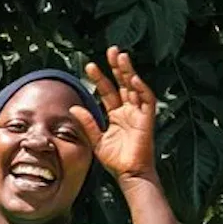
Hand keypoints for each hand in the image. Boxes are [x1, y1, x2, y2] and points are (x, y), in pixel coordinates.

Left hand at [86, 46, 160, 184]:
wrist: (129, 173)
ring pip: (135, 87)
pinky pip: (147, 100)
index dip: (100, 78)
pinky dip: (141, 88)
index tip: (89, 66)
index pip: (108, 91)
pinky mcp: (148, 119)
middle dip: (117, 66)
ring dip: (128, 71)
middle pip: (123, 83)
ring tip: (121, 57)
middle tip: (111, 50)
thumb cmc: (115, 160)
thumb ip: (87, 123)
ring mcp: (139, 113)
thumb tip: (74, 107)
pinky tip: (133, 78)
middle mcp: (128, 111)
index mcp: (116, 114)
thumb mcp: (95, 139)